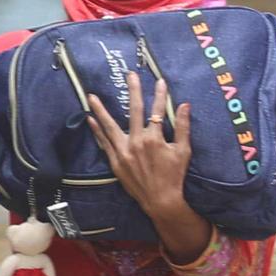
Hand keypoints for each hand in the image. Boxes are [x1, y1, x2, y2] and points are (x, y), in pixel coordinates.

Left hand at [87, 75, 193, 215]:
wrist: (160, 200)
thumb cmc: (174, 176)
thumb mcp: (183, 151)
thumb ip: (182, 127)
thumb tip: (185, 105)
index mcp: (154, 138)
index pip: (157, 110)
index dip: (160, 94)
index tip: (160, 80)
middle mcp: (136, 142)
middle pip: (133, 111)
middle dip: (132, 91)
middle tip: (128, 75)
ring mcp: (123, 152)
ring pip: (110, 125)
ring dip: (100, 110)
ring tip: (91, 96)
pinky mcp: (115, 161)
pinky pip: (104, 142)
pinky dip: (97, 130)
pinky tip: (90, 119)